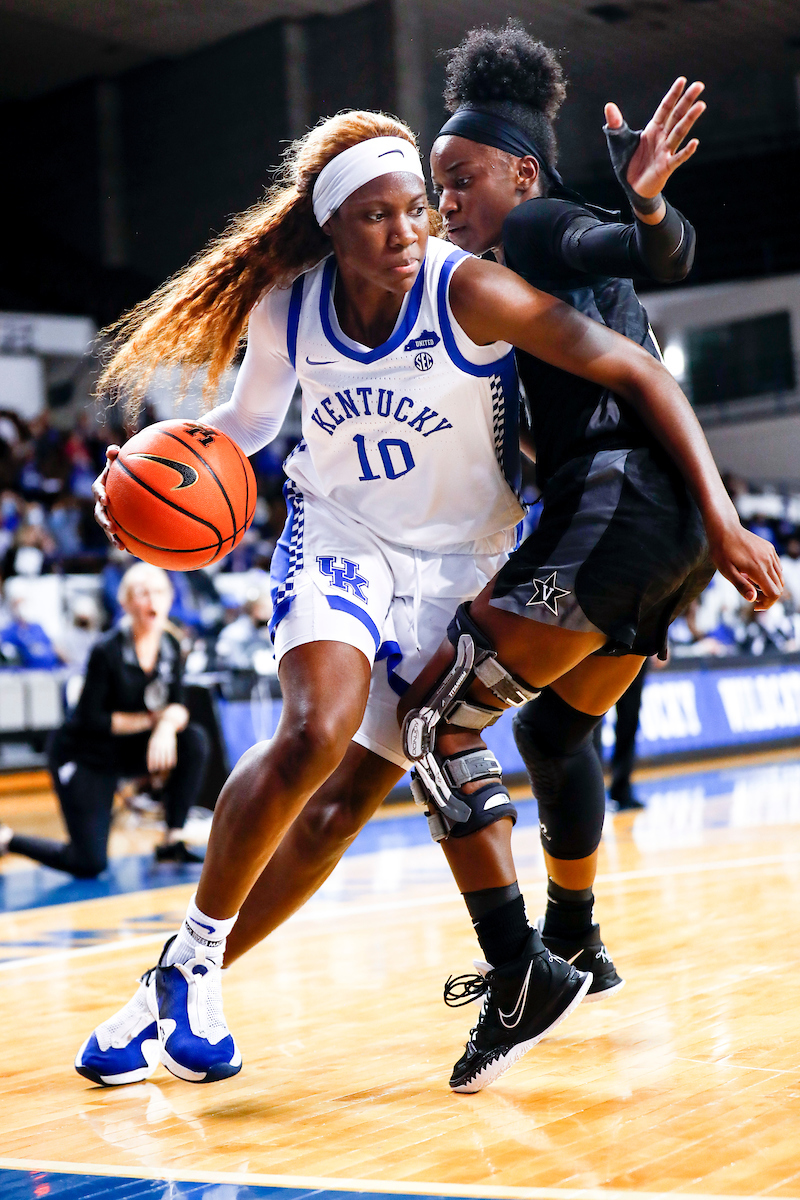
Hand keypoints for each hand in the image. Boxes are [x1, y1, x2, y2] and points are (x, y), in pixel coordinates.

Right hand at [92, 445, 124, 548]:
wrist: (128, 482)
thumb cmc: (123, 469)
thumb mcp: (119, 461)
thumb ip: (115, 455)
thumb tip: (113, 450)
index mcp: (102, 486)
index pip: (97, 490)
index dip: (100, 495)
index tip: (106, 499)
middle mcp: (102, 502)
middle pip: (99, 513)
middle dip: (104, 521)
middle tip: (111, 527)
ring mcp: (109, 514)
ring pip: (108, 528)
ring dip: (113, 537)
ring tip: (120, 546)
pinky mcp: (118, 523)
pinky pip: (121, 534)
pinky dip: (126, 543)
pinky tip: (134, 552)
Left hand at [147, 719, 177, 772]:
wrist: (165, 726)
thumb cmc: (157, 737)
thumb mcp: (152, 742)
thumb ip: (152, 751)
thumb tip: (150, 762)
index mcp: (152, 743)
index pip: (151, 755)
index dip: (151, 763)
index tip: (152, 770)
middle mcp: (159, 744)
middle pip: (158, 757)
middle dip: (158, 765)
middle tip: (158, 772)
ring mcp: (166, 744)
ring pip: (165, 757)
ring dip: (165, 764)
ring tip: (164, 770)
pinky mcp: (172, 744)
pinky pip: (172, 754)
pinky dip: (172, 760)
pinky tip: (171, 765)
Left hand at [605, 77, 705, 201]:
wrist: (632, 188)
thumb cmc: (628, 162)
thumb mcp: (619, 141)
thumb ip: (615, 124)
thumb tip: (609, 105)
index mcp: (653, 129)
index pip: (665, 108)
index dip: (673, 95)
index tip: (682, 80)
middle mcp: (662, 137)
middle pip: (677, 115)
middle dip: (687, 101)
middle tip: (699, 85)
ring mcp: (666, 151)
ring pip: (679, 132)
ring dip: (690, 119)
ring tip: (701, 105)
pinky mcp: (666, 167)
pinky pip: (678, 158)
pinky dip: (686, 151)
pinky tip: (694, 143)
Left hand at [707, 522, 783, 611]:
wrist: (724, 528)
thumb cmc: (721, 551)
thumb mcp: (726, 571)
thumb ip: (740, 585)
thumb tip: (753, 600)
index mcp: (757, 569)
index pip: (774, 593)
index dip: (767, 604)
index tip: (755, 606)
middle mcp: (768, 561)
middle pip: (779, 587)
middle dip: (768, 597)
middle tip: (752, 597)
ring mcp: (770, 554)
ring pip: (780, 578)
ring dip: (770, 586)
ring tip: (752, 585)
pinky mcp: (770, 549)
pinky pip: (777, 567)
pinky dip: (771, 576)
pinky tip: (755, 574)